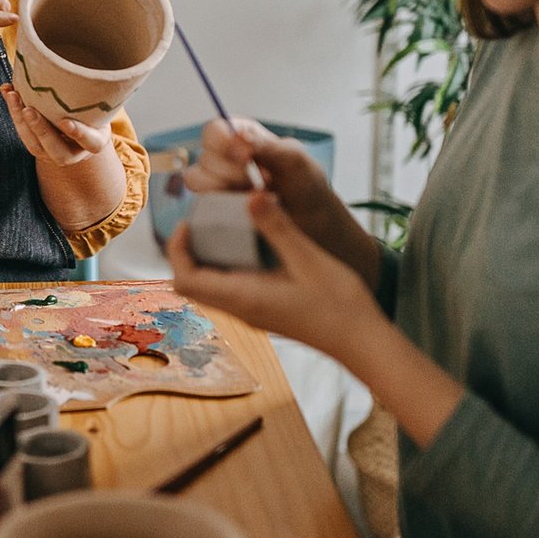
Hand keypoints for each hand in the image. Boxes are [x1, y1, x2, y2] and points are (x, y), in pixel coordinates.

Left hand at [0, 82, 109, 165]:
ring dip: (20, 120)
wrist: (82, 128)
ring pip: (34, 144)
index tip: (65, 121)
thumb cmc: (95, 112)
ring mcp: (52, 153)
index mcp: (94, 143)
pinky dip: (14, 112)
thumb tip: (84, 66)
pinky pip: (23, 134)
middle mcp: (73, 154)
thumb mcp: (101, 106)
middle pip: (56, 150)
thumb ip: (94, 95)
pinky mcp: (37, 147)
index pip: (91, 142)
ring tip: (12, 96)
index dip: (78, 133)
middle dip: (40, 129)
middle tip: (28, 110)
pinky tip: (7, 91)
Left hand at [167, 189, 385, 358]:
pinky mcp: (262, 311)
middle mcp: (240, 310)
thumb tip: (250, 195)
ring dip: (205, 259)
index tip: (188, 222)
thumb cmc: (339, 304)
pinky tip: (248, 245)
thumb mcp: (308, 257)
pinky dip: (225, 267)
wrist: (361, 341)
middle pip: (191, 285)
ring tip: (222, 228)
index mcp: (243, 297)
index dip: (177, 250)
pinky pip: (228, 290)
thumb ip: (277, 227)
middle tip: (201, 221)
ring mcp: (251, 314)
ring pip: (208, 288)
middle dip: (186, 252)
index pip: (186, 280)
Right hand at [186, 118, 334, 245]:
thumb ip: (267, 147)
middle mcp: (225, 157)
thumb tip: (237, 141)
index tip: (245, 159)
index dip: (223, 143)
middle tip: (259, 183)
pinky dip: (218, 207)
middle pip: (205, 157)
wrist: (312, 221)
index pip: (214, 131)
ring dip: (223, 190)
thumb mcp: (294, 160)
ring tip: (251, 197)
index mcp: (242, 137)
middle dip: (231, 172)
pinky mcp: (214, 207)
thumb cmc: (305, 184)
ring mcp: (218, 183)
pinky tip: (243, 210)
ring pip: (196, 180)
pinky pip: (200, 204)